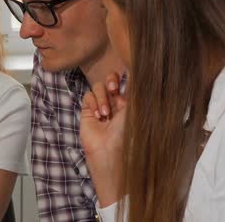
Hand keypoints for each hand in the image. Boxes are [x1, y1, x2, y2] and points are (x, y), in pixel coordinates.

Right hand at [80, 73, 125, 206]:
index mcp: (128, 103)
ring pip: (98, 87)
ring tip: (105, 113)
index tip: (124, 82)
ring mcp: (100, 107)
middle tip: (113, 89)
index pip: (125, 82)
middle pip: (110, 80)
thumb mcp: (134, 110)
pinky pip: (88, 96)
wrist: (110, 151)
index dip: (123, 78)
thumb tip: (137, 73)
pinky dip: (92, 103)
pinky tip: (98, 116)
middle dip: (111, 81)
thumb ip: (134, 91)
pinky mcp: (88, 112)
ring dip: (102, 97)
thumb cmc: (126, 133)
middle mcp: (115, 103)